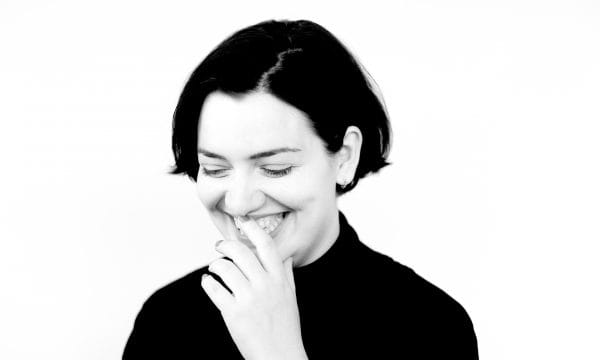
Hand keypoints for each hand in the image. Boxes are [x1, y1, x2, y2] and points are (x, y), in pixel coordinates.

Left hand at [201, 216, 307, 359]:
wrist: (280, 357)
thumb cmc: (285, 328)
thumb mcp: (290, 297)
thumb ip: (286, 274)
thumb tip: (284, 256)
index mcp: (280, 279)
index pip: (267, 245)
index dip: (253, 230)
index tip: (243, 222)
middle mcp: (265, 285)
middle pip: (241, 252)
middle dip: (225, 245)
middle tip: (219, 246)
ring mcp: (249, 299)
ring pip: (225, 268)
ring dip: (215, 265)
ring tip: (214, 268)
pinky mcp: (233, 313)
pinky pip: (214, 289)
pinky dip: (207, 283)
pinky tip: (208, 283)